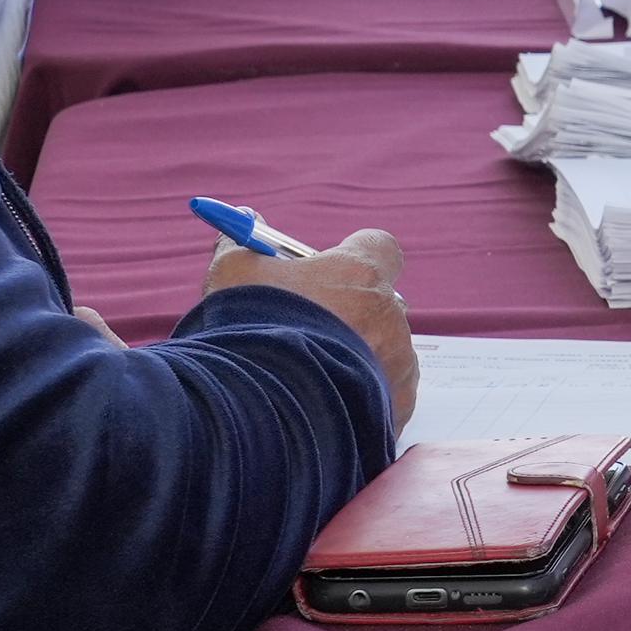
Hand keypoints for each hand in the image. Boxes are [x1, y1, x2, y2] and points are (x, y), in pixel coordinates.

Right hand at [204, 227, 420, 427]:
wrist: (260, 409)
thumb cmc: (248, 332)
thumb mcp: (232, 275)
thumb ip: (241, 242)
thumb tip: (244, 221)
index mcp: (359, 273)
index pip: (380, 247)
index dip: (356, 258)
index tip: (331, 273)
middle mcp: (389, 315)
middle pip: (380, 305)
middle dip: (352, 317)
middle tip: (311, 335)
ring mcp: (398, 363)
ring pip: (385, 353)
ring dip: (357, 360)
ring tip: (312, 380)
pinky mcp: (396, 407)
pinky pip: (386, 397)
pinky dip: (361, 399)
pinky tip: (325, 407)